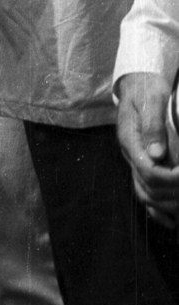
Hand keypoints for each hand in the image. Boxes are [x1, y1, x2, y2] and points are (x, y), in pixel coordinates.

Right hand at [116, 71, 178, 222]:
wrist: (138, 83)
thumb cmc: (146, 88)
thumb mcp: (151, 99)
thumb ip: (152, 125)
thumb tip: (156, 155)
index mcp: (130, 138)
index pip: (149, 171)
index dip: (171, 178)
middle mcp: (130, 153)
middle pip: (148, 187)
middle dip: (173, 191)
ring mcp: (134, 160)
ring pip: (146, 194)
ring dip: (168, 202)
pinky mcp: (140, 164)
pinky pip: (144, 193)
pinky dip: (157, 210)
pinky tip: (171, 221)